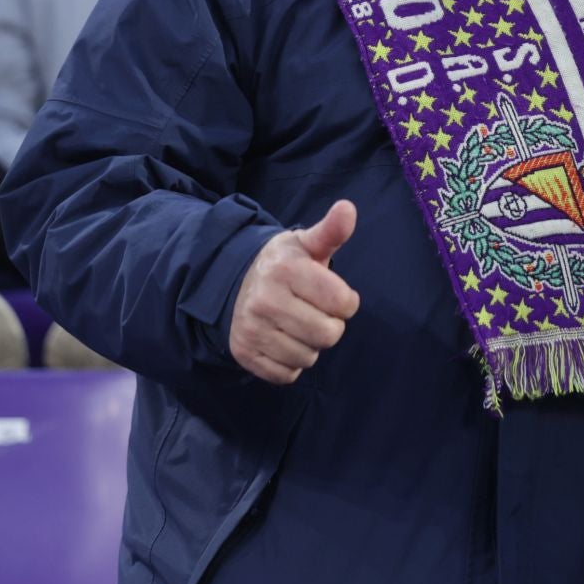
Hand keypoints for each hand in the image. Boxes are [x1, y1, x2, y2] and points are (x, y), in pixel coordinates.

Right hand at [229, 200, 360, 384]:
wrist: (235, 283)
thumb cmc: (285, 265)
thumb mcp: (306, 244)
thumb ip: (331, 232)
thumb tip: (348, 208)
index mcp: (286, 270)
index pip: (343, 303)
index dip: (346, 302)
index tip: (334, 295)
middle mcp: (265, 300)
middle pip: (328, 335)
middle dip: (330, 326)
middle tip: (316, 312)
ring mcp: (251, 328)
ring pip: (308, 357)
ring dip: (310, 346)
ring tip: (297, 324)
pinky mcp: (243, 352)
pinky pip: (286, 374)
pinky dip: (290, 363)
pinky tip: (283, 340)